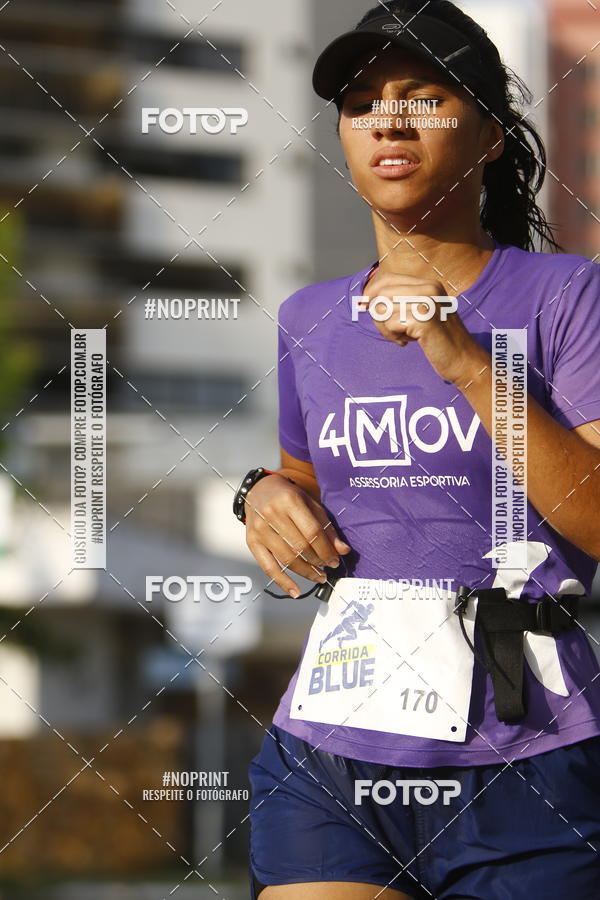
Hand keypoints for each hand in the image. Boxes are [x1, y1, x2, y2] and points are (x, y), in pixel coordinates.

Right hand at [244, 474, 351, 597]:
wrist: (259, 490)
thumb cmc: (288, 497)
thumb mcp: (310, 504)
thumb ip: (326, 527)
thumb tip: (342, 550)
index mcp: (290, 501)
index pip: (312, 532)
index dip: (326, 550)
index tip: (335, 560)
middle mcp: (272, 514)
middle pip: (300, 547)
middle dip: (318, 562)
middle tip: (328, 569)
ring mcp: (260, 529)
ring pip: (286, 559)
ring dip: (306, 572)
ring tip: (318, 576)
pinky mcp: (252, 541)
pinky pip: (268, 567)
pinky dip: (283, 582)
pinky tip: (295, 591)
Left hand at [362, 272, 486, 385]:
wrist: (464, 359)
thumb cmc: (438, 340)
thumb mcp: (421, 314)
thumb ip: (400, 302)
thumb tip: (365, 299)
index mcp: (429, 284)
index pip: (388, 278)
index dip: (371, 292)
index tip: (365, 307)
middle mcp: (429, 288)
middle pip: (381, 294)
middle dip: (378, 315)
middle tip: (391, 331)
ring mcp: (427, 302)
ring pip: (382, 309)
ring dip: (386, 328)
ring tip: (402, 337)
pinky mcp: (424, 319)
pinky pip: (390, 324)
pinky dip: (393, 336)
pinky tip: (408, 342)